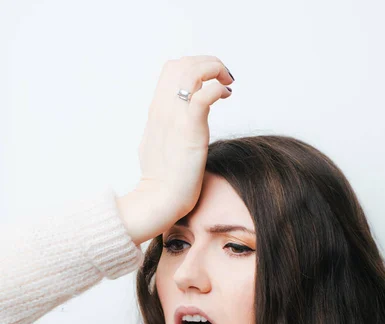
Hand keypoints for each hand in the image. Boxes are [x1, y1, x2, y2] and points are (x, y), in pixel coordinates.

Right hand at [118, 55, 233, 244]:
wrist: (160, 199)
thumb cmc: (162, 180)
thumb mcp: (158, 144)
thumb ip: (166, 127)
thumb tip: (175, 123)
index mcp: (156, 110)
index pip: (171, 70)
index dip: (194, 66)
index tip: (210, 81)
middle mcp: (163, 108)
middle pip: (182, 63)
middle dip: (208, 63)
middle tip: (224, 78)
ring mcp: (175, 117)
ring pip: (192, 70)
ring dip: (215, 69)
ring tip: (227, 83)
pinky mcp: (190, 130)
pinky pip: (204, 95)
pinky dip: (217, 88)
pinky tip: (226, 95)